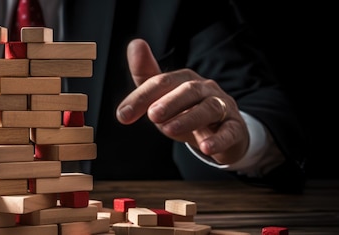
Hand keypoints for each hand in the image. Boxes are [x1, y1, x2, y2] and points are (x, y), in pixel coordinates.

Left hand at [116, 39, 248, 164]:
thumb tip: (135, 43)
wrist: (219, 132)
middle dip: (168, 102)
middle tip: (152, 116)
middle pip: (188, 90)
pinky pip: (230, 132)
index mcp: (184, 80)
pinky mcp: (235, 127)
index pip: (162, 82)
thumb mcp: (162, 96)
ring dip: (189, 118)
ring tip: (169, 130)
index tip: (123, 115)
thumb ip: (145, 75)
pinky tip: (207, 147)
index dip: (141, 97)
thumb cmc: (185, 111)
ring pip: (209, 108)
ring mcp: (222, 107)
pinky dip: (219, 139)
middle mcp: (205, 89)